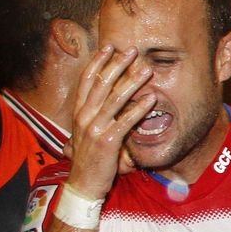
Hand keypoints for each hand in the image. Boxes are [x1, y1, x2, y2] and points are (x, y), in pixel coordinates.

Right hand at [65, 46, 153, 198]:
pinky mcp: (108, 142)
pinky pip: (126, 121)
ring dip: (132, 82)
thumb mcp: (88, 134)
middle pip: (102, 84)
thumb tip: (111, 103)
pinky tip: (151, 98)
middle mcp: (84, 117)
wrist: (82, 184)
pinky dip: (139, 109)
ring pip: (115, 99)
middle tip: (132, 50)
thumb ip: (97, 117)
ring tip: (146, 69)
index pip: (87, 81)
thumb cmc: (89, 159)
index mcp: (79, 113)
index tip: (109, 47)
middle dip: (117, 65)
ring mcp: (95, 128)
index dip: (98, 62)